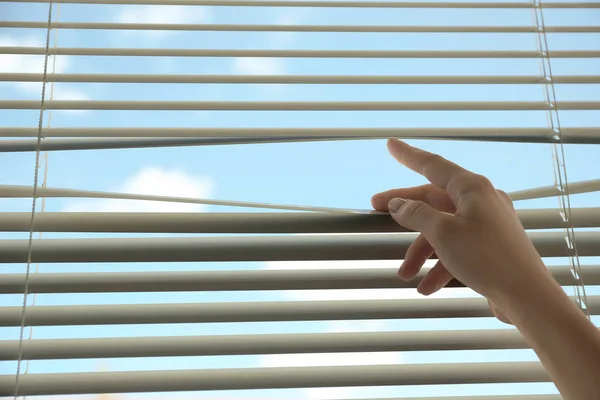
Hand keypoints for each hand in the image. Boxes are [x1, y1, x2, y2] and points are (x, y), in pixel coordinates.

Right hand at [372, 139, 556, 321]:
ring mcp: (486, 224)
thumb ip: (416, 215)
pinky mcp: (489, 247)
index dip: (408, 155)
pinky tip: (427, 288)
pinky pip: (457, 249)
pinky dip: (439, 266)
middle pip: (433, 200)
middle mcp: (480, 201)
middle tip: (375, 211)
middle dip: (406, 214)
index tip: (390, 144)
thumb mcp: (443, 233)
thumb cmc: (486, 258)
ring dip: (421, 252)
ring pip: (443, 230)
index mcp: (472, 188)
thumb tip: (397, 204)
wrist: (527, 296)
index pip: (433, 165)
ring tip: (405, 274)